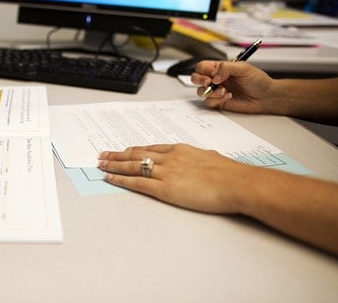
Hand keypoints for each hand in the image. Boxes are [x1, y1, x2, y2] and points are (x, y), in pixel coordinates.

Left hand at [97, 144, 255, 213]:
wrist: (237, 183)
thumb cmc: (230, 174)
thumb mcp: (212, 158)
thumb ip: (201, 159)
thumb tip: (203, 161)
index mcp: (180, 149)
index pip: (151, 148)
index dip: (135, 149)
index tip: (124, 150)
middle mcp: (169, 157)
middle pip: (136, 154)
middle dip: (117, 155)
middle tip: (103, 155)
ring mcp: (165, 172)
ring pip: (132, 166)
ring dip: (114, 165)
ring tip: (101, 165)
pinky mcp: (164, 188)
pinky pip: (136, 183)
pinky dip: (120, 180)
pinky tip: (110, 178)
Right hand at [191, 61, 273, 113]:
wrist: (266, 97)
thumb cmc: (258, 81)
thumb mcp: (244, 68)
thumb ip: (226, 68)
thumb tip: (214, 75)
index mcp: (220, 68)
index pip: (202, 66)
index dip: (204, 70)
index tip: (213, 73)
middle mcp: (216, 79)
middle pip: (196, 78)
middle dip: (200, 80)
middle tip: (210, 82)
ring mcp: (217, 91)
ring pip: (200, 91)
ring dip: (211, 91)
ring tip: (224, 91)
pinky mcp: (219, 102)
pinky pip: (208, 102)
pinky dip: (216, 99)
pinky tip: (228, 96)